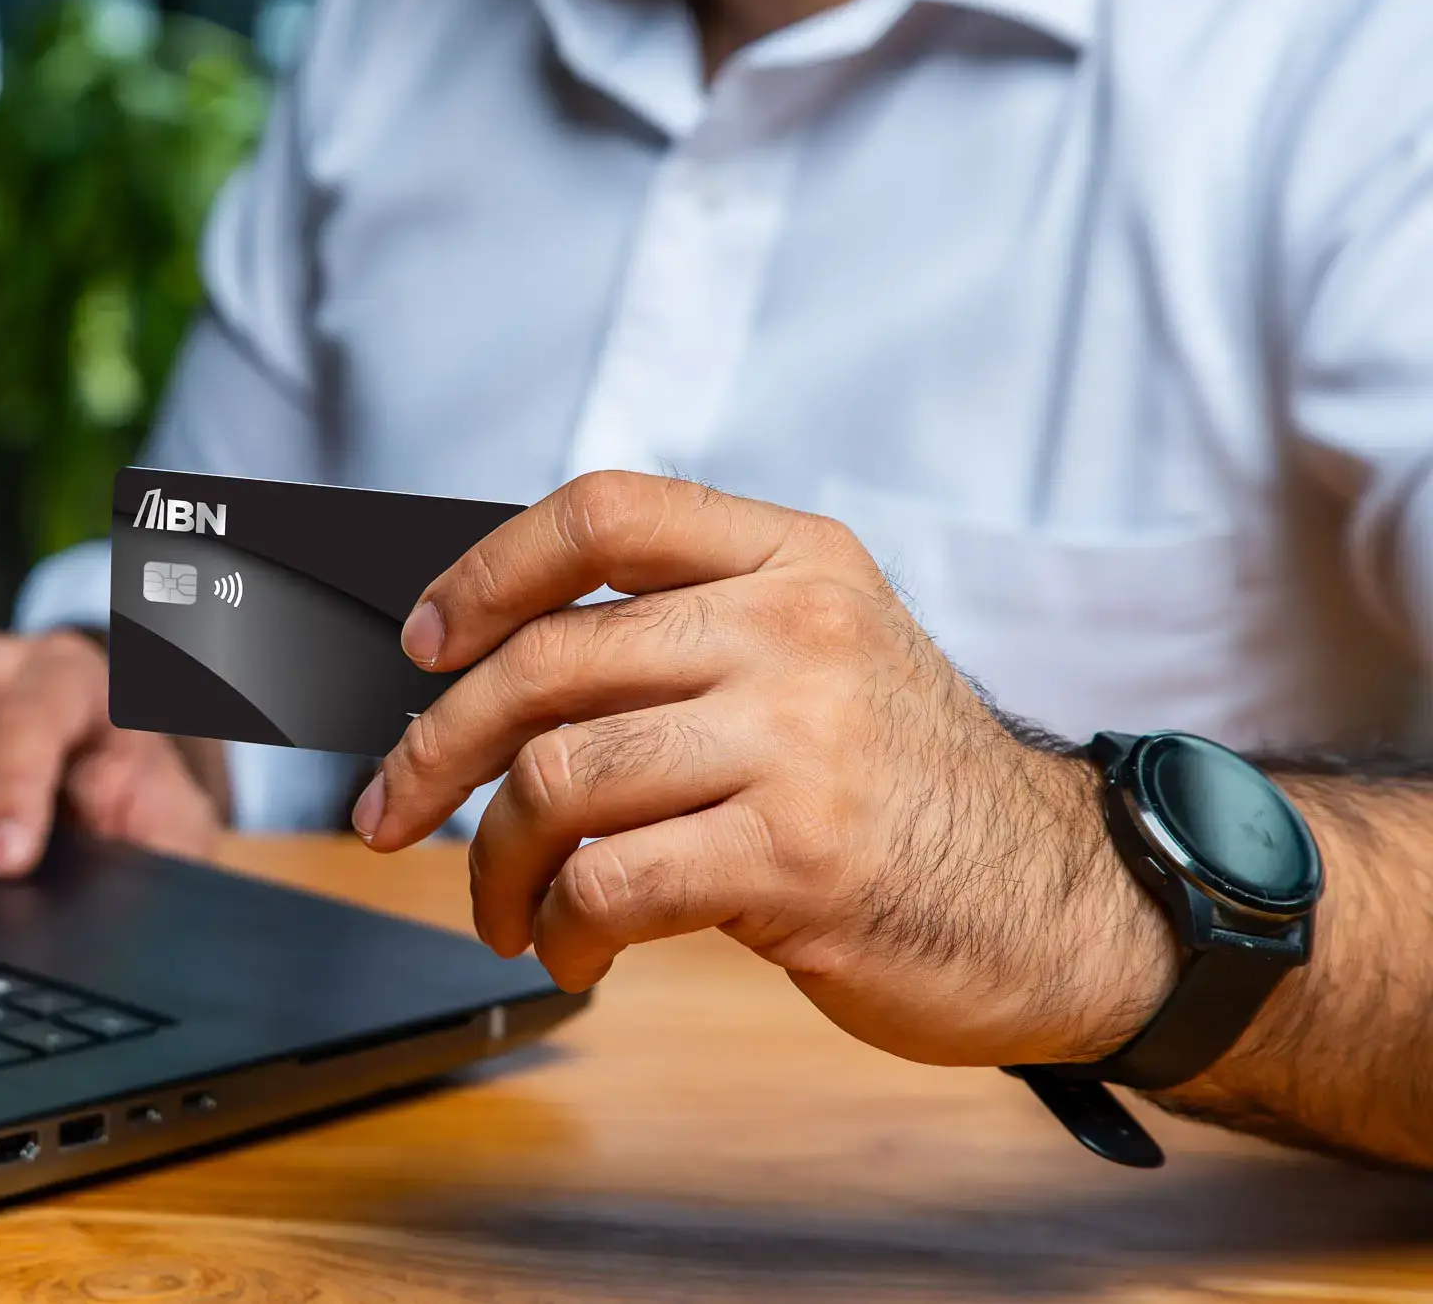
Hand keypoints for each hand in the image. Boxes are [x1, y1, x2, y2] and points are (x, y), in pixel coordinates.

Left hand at [353, 471, 1179, 1068]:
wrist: (1069, 902)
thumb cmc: (908, 787)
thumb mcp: (821, 657)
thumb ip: (683, 638)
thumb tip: (485, 671)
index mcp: (791, 560)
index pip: (601, 514)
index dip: (484, 572)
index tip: (421, 643)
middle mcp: (793, 630)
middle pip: (544, 663)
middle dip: (434, 749)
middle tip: (393, 808)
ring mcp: (798, 742)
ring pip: (557, 779)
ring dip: (495, 862)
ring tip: (506, 907)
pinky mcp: (797, 857)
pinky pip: (608, 881)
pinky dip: (561, 925)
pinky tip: (574, 948)